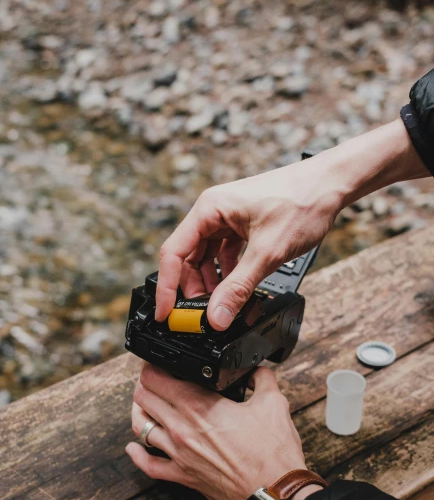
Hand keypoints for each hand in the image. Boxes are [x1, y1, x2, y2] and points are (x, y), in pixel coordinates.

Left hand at [126, 363, 309, 499]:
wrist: (276, 494)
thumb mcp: (274, 404)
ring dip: (139, 412)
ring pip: (140, 428)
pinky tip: (134, 447)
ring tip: (145, 404)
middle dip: (144, 384)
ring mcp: (179, 454)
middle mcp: (182, 428)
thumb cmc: (273, 453)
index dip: (152, 366)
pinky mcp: (184, 476)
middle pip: (143, 399)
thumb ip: (261, 379)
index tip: (158, 362)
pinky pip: (150, 466)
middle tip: (153, 379)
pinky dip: (138, 455)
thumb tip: (256, 370)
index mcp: (199, 406)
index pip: (156, 379)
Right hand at [155, 155, 340, 329]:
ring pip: (207, 257)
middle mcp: (213, 211)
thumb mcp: (267, 253)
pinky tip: (238, 288)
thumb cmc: (302, 201)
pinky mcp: (242, 224)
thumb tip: (217, 316)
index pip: (173, 252)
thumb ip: (238, 287)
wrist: (333, 182)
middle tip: (203, 316)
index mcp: (209, 209)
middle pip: (188, 257)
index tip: (166, 314)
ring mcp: (227, 217)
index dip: (167, 287)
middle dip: (194, 288)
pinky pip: (225, 253)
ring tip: (223, 305)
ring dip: (213, 283)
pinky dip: (229, 273)